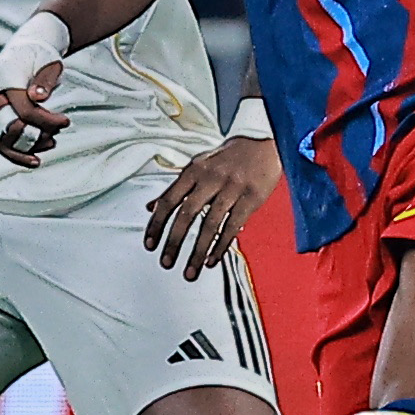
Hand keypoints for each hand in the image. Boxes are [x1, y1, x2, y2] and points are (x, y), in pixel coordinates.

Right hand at [0, 56, 69, 166]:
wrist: (25, 49)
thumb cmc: (39, 55)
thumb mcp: (49, 62)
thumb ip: (45, 80)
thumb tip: (38, 97)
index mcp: (3, 79)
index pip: (23, 110)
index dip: (46, 121)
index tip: (65, 121)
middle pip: (7, 128)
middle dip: (34, 137)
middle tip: (55, 135)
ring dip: (25, 148)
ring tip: (50, 143)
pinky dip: (14, 152)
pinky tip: (32, 159)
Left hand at [143, 131, 279, 278]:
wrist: (264, 143)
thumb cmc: (229, 157)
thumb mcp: (199, 165)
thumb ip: (176, 187)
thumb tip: (150, 207)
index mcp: (194, 170)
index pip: (169, 200)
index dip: (157, 224)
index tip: (150, 245)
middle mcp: (211, 179)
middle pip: (187, 214)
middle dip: (174, 242)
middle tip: (166, 263)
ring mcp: (232, 188)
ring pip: (210, 225)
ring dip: (198, 252)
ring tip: (190, 271)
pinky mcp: (252, 198)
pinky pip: (233, 226)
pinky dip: (221, 245)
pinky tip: (212, 260)